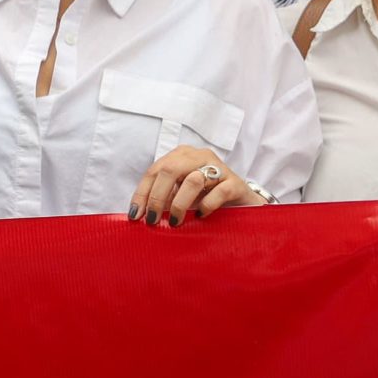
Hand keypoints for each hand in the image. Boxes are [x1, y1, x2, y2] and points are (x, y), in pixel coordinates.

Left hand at [129, 146, 265, 224]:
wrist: (243, 203)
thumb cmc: (206, 198)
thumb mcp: (180, 196)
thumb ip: (162, 199)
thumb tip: (138, 214)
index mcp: (182, 156)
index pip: (155, 171)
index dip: (142, 193)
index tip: (135, 215)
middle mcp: (200, 156)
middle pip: (170, 170)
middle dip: (156, 197)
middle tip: (152, 220)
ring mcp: (219, 168)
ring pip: (193, 180)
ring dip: (179, 204)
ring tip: (175, 221)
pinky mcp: (236, 183)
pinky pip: (218, 192)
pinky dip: (206, 206)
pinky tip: (201, 216)